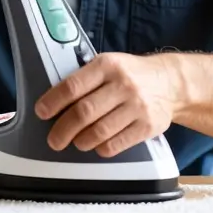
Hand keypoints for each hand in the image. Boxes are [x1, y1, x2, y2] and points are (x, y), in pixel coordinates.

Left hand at [34, 52, 180, 157]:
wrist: (171, 82)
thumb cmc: (132, 74)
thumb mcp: (110, 64)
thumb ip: (86, 78)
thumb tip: (54, 99)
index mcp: (107, 65)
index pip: (73, 86)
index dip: (53, 102)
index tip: (42, 112)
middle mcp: (122, 84)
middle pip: (83, 112)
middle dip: (62, 130)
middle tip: (54, 140)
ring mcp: (136, 106)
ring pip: (98, 132)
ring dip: (81, 141)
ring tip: (76, 141)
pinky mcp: (147, 126)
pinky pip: (116, 144)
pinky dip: (101, 148)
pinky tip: (97, 144)